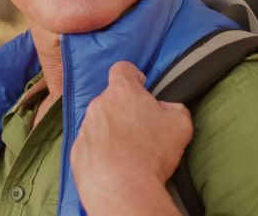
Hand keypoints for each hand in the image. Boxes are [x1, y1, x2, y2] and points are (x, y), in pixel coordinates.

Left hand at [72, 61, 192, 214]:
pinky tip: (114, 166)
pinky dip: (100, 151)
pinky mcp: (77, 151)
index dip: (133, 75)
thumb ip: (175, 108)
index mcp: (122, 92)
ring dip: (111, 131)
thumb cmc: (151, 152)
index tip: (141, 87)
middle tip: (141, 128)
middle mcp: (98, 105)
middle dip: (124, 109)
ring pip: (99, 122)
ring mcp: (85, 128)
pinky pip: (89, 145)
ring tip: (128, 152)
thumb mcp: (180, 125)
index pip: (122, 69)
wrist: (122, 188)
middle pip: (111, 99)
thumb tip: (167, 108)